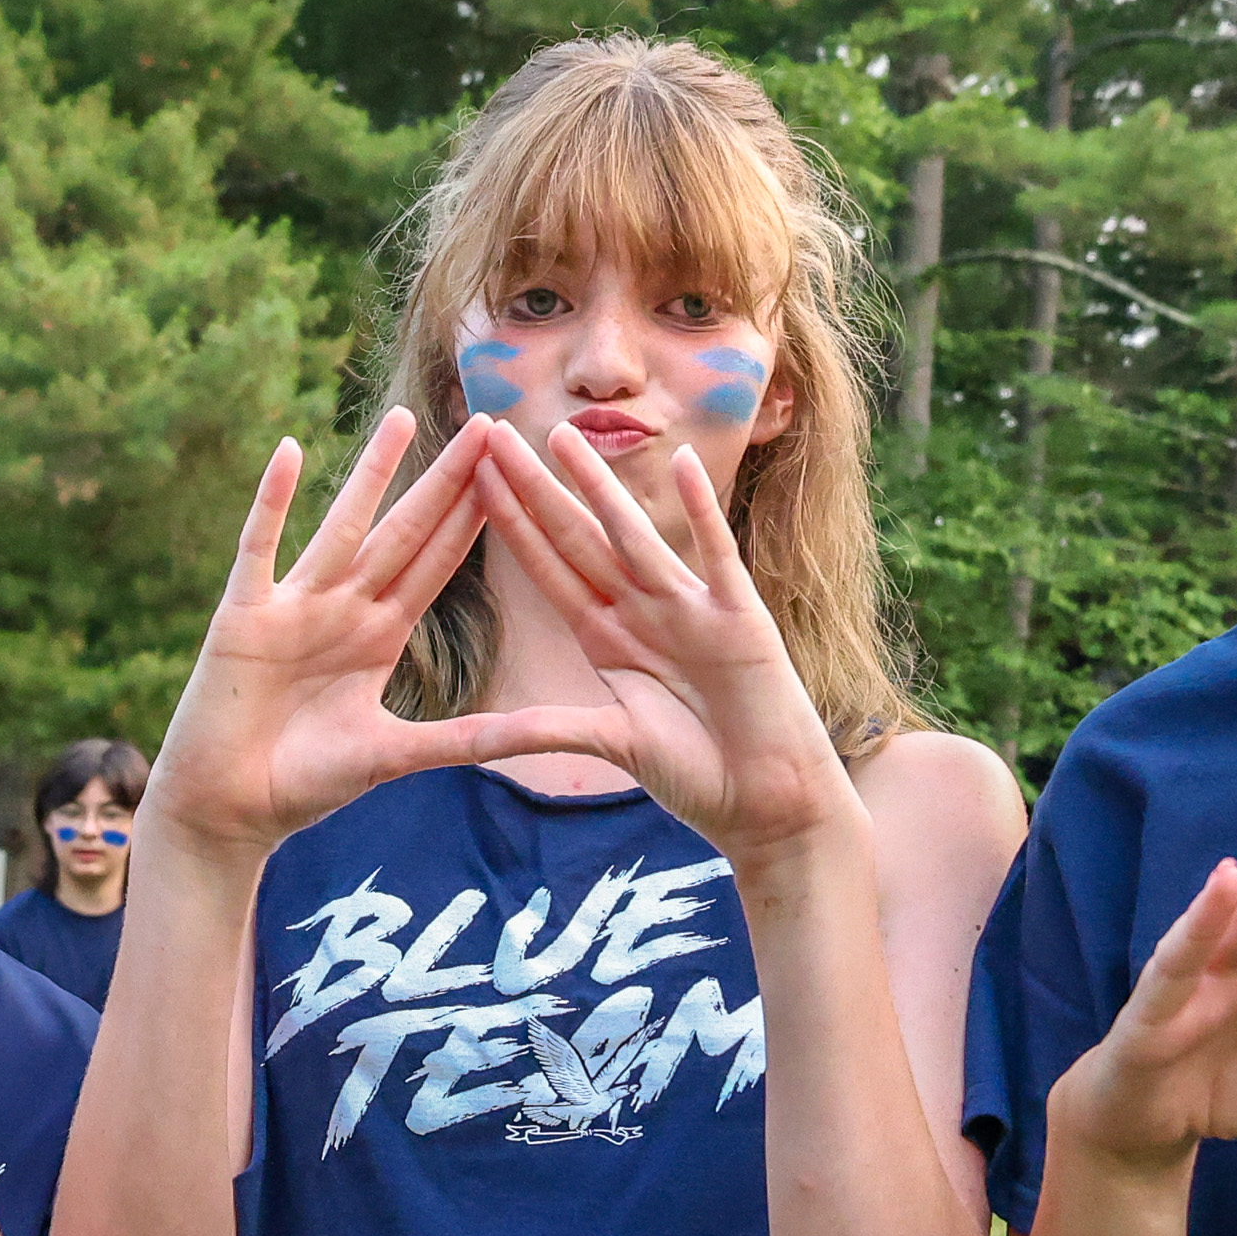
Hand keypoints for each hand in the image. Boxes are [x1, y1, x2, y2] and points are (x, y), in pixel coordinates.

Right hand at [144, 415, 618, 856]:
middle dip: (447, 482)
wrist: (227, 809)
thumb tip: (545, 735)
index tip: (514, 472)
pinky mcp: (243, 616)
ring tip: (405, 418)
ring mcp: (292, 606)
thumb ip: (467, 740)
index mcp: (378, 637)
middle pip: (404, 533)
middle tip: (489, 426)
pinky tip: (288, 450)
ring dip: (372, 473)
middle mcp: (341, 610)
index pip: (437, 565)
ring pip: (342, 526)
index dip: (474, 518)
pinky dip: (271, 502)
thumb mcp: (395, 756)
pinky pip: (260, 548)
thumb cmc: (303, 784)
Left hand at [470, 425, 855, 864]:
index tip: (472, 481)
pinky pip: (716, 556)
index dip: (511, 526)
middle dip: (537, 490)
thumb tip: (467, 743)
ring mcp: (691, 609)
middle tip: (495, 435)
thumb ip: (544, 730)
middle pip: (579, 539)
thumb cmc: (698, 775)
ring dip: (599, 487)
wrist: (770, 800)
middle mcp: (644, 612)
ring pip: (634, 535)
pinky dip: (703, 513)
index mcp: (608, 639)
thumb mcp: (612, 745)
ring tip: (561, 437)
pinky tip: (684, 465)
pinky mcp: (740, 618)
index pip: (548, 569)